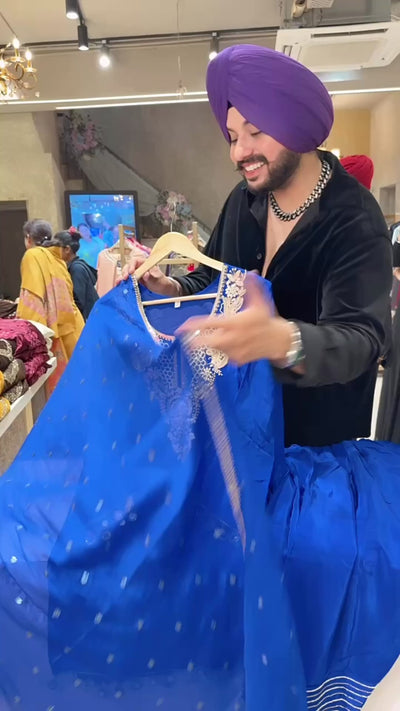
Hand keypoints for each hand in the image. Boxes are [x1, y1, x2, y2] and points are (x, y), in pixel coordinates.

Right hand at [117, 254, 178, 296]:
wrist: (163, 288)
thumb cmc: (161, 282)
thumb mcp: (158, 280)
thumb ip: (151, 277)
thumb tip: (145, 275)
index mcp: (145, 263)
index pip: (136, 261)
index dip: (132, 265)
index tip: (131, 272)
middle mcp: (139, 267)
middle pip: (129, 266)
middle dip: (125, 272)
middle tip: (124, 278)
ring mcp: (136, 273)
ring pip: (126, 273)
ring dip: (122, 277)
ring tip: (119, 282)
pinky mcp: (134, 280)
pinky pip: (127, 279)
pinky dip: (122, 282)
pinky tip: (119, 284)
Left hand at [177, 273, 293, 365]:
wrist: (278, 340)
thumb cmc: (266, 319)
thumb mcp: (260, 302)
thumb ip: (252, 288)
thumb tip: (249, 273)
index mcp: (234, 322)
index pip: (209, 323)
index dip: (194, 325)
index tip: (183, 326)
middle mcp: (232, 338)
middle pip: (206, 342)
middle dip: (194, 341)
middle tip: (186, 338)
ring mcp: (234, 350)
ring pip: (214, 349)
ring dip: (209, 345)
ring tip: (206, 340)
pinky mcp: (237, 360)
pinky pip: (225, 356)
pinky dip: (222, 351)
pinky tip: (227, 345)